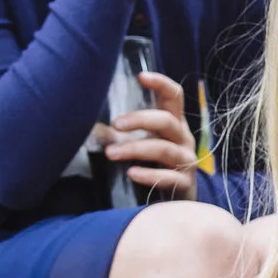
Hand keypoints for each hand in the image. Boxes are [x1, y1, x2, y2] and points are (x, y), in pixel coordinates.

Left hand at [104, 70, 195, 198]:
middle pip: (166, 121)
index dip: (161, 84)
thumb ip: (122, 134)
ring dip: (135, 148)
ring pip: (164, 149)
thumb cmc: (158, 165)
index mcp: (175, 123)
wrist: (180, 201)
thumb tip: (91, 127)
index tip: (141, 76)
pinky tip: (131, 173)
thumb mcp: (144, 144)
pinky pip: (168, 177)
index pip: (174, 96)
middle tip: (116, 124)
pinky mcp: (185, 184)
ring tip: (111, 153)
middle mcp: (183, 138)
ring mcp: (186, 161)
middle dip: (141, 119)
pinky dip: (149, 174)